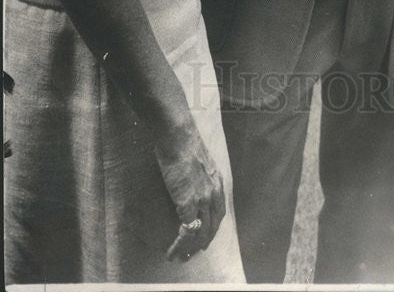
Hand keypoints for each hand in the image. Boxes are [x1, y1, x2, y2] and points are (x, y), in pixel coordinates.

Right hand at [155, 121, 225, 261]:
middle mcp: (214, 192)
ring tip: (182, 255)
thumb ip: (199, 175)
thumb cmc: (184, 144)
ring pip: (201, 231)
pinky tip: (174, 249)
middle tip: (195, 251)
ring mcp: (202, 198)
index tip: (205, 235)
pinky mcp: (188, 202)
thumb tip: (189, 182)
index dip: (212, 226)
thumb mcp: (199, 162)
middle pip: (213, 224)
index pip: (219, 212)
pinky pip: (187, 230)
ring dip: (192, 246)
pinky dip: (181, 243)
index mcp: (217, 182)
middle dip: (204, 240)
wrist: (179, 138)